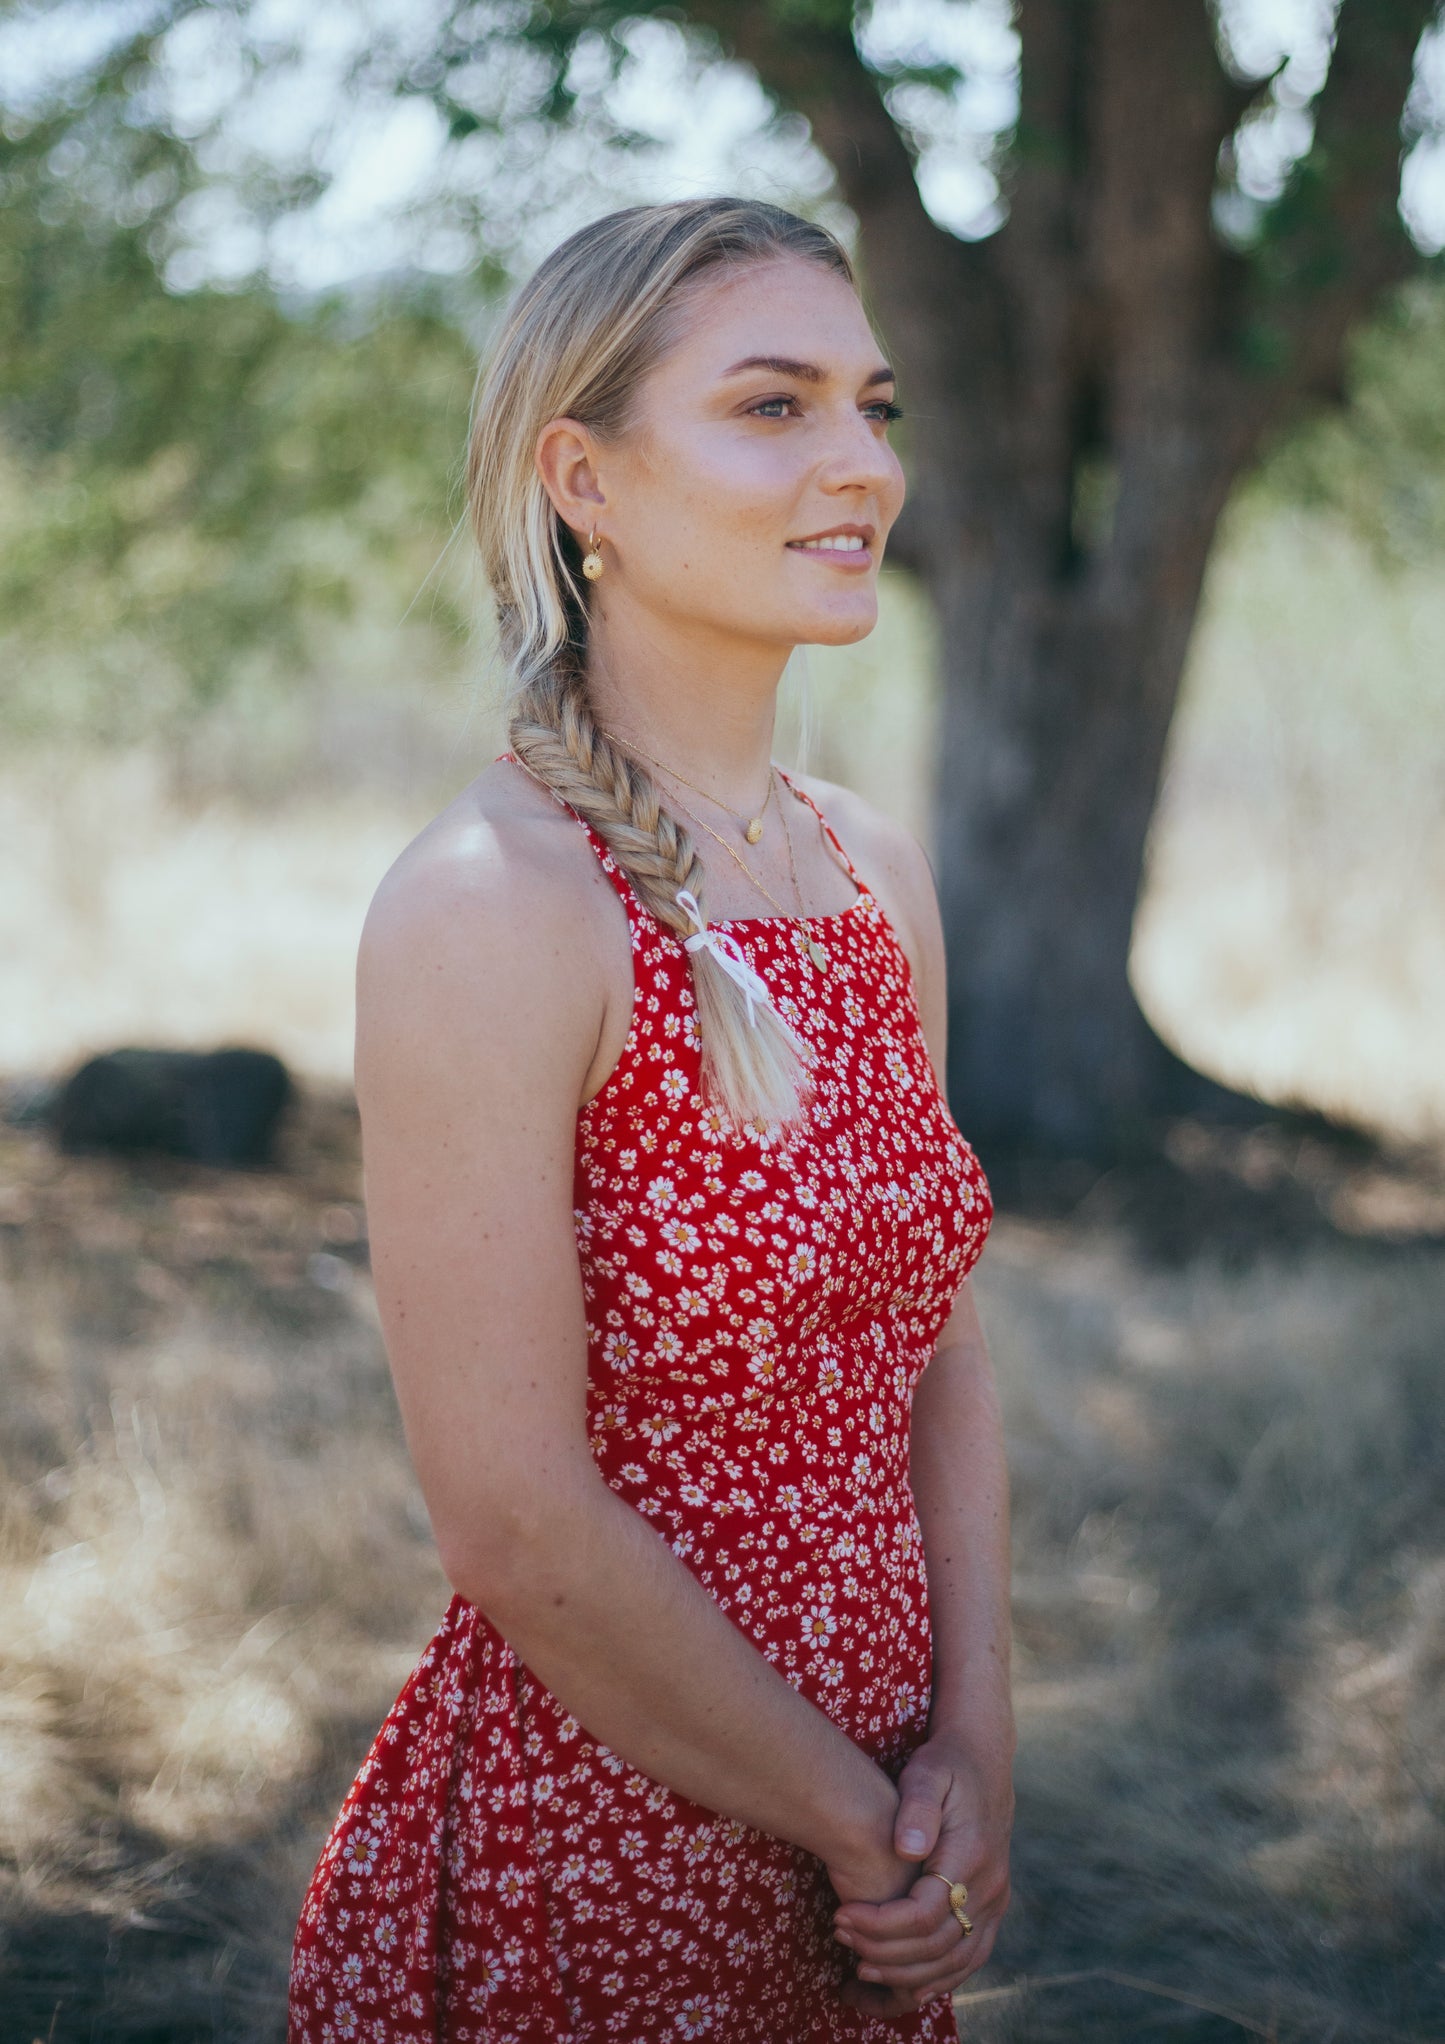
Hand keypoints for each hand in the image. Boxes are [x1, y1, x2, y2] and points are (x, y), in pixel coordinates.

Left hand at [830, 1725, 1013, 2018]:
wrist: (983, 1760)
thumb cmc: (944, 1765)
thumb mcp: (926, 1772)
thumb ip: (917, 1808)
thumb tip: (907, 1848)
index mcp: (971, 1854)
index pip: (925, 1913)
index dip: (880, 1924)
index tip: (841, 1915)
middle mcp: (990, 1885)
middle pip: (938, 1945)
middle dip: (884, 1951)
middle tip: (841, 1937)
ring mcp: (996, 1901)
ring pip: (956, 1962)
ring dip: (907, 1974)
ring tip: (860, 1968)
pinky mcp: (993, 1908)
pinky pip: (969, 1958)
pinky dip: (936, 1978)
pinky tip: (902, 1983)